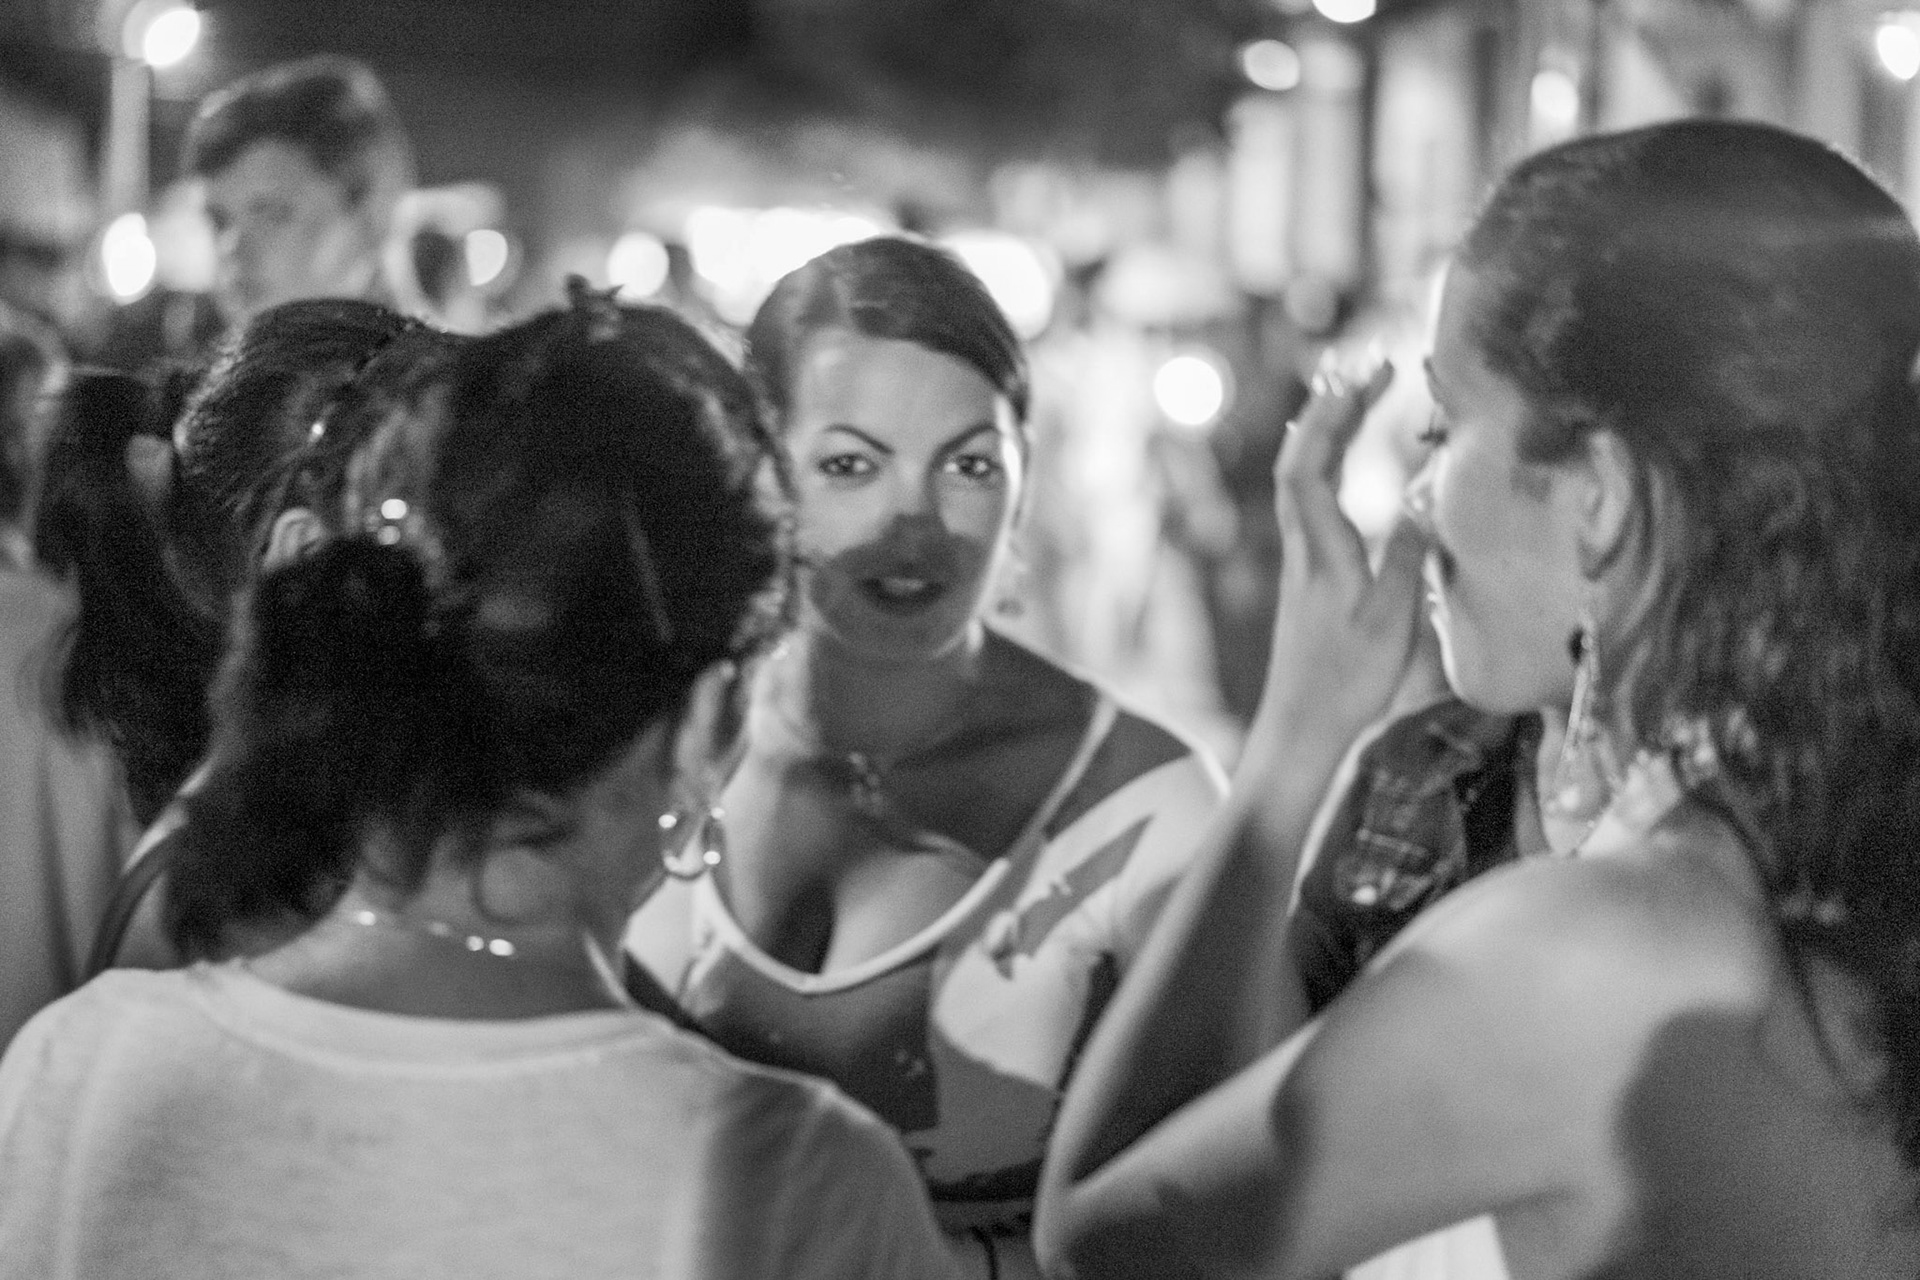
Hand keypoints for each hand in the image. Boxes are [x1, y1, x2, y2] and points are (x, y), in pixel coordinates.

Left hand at [1251, 354, 1430, 764]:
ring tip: (1357, 392)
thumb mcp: (1390, 618)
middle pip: (1303, 458)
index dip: (1334, 413)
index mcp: (1319, 547)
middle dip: (1334, 406)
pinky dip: (1326, 463)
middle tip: (1371, 367)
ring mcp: (1302, 559)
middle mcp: (1302, 544)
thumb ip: (1407, 554)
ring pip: (1303, 478)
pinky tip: (1338, 459)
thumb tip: (1423, 495)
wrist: (1300, 728)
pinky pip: (1311, 500)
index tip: (1368, 374)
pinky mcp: (1310, 575)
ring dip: (1327, 431)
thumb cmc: (1346, 680)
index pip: (1310, 461)